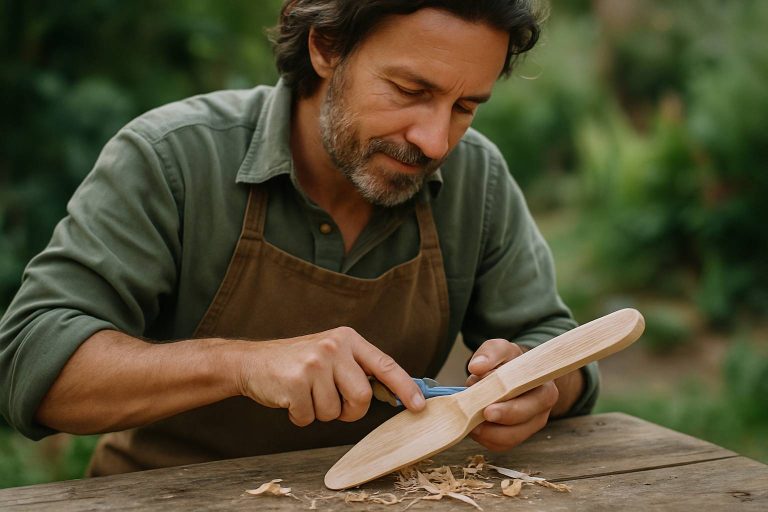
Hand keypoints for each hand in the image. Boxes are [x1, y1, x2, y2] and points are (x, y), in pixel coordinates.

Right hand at [234, 326, 425, 426]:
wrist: (252, 362)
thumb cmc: (297, 364)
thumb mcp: (331, 355)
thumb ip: (357, 369)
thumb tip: (392, 393)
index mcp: (348, 339)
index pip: (385, 365)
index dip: (405, 388)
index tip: (420, 406)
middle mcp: (334, 347)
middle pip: (362, 397)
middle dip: (348, 411)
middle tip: (330, 402)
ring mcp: (314, 363)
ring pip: (334, 412)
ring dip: (319, 413)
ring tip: (304, 394)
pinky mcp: (295, 382)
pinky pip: (309, 418)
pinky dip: (299, 417)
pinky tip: (290, 399)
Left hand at [465, 339, 558, 450]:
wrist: (513, 374)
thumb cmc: (509, 362)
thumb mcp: (502, 349)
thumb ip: (490, 353)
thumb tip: (476, 367)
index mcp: (545, 388)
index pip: (535, 402)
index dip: (512, 410)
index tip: (488, 411)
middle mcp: (541, 410)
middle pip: (522, 425)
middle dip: (495, 427)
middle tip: (474, 421)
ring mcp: (529, 426)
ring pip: (510, 439)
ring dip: (487, 433)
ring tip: (470, 421)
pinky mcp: (516, 436)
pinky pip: (500, 445)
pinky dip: (484, 439)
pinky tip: (474, 426)